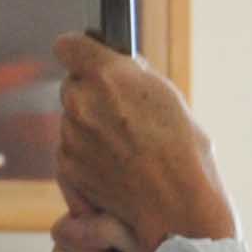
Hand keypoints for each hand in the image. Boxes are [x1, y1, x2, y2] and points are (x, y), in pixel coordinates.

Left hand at [53, 32, 233, 251]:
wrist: (175, 206)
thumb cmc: (183, 152)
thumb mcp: (167, 96)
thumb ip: (133, 77)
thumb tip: (119, 67)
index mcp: (107, 74)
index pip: (69, 45)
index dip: (79, 52)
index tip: (86, 58)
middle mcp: (82, 102)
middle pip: (72, 86)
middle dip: (91, 95)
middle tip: (120, 113)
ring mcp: (71, 136)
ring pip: (71, 120)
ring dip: (89, 127)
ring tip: (126, 147)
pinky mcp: (67, 166)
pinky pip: (70, 149)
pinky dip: (86, 155)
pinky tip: (116, 165)